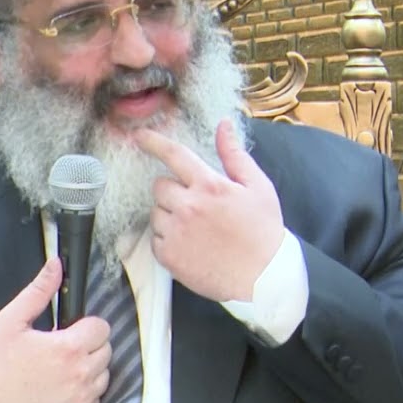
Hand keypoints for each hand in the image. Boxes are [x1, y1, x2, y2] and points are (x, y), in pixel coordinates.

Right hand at [0, 258, 111, 402]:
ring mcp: (83, 399)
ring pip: (103, 375)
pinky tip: (60, 390)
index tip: (70, 330)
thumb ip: (37, 293)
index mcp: (68, 348)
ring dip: (87, 369)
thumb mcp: (9, 324)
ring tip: (59, 370)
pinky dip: (83, 393)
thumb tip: (55, 267)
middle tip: (62, 349)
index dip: (86, 325)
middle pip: (105, 349)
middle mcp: (81, 375)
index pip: (101, 327)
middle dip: (87, 345)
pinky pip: (95, 399)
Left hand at [137, 118, 284, 302]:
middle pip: (160, 187)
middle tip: (197, 204)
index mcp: (208, 185)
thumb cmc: (263, 230)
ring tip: (197, 229)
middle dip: (174, 191)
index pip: (173, 155)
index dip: (153, 142)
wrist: (264, 278)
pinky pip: (155, 239)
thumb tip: (222, 124)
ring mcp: (175, 233)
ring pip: (156, 213)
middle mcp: (187, 206)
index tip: (139, 137)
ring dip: (170, 216)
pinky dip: (168, 240)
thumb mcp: (257, 186)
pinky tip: (191, 245)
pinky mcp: (169, 257)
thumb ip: (234, 154)